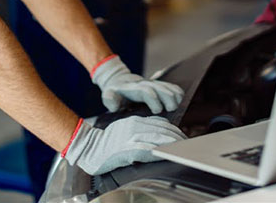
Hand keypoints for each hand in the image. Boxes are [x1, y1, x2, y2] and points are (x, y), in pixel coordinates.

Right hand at [63, 116, 185, 174]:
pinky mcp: (128, 149)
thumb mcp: (125, 129)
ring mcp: (131, 138)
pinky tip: (167, 153)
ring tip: (181, 149)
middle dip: (176, 137)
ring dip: (172, 144)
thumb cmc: (107, 142)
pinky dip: (159, 151)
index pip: (160, 123)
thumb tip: (157, 132)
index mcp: (135, 122)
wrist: (89, 148)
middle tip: (186, 143)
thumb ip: (140, 128)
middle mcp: (135, 127)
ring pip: (158, 138)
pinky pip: (148, 149)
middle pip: (162, 130)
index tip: (181, 136)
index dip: (173, 130)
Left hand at [92, 55, 183, 113]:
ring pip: (167, 86)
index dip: (154, 99)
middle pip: (160, 88)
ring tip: (177, 105)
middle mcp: (145, 84)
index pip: (145, 91)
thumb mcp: (108, 95)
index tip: (158, 110)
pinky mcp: (158, 85)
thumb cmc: (115, 91)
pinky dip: (176, 91)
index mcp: (133, 88)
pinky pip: (170, 85)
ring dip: (174, 95)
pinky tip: (181, 98)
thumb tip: (115, 106)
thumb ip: (109, 100)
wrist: (118, 79)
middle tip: (172, 108)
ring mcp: (152, 83)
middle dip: (167, 97)